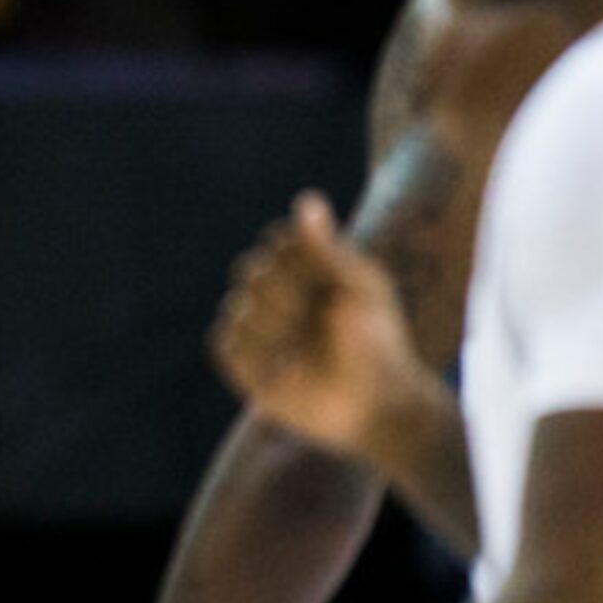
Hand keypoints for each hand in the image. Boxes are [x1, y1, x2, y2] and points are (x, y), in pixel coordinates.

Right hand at [210, 192, 411, 460]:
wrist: (375, 405)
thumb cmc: (378, 343)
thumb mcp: (360, 289)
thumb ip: (327, 248)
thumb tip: (306, 198)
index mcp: (305, 267)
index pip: (276, 241)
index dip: (298, 262)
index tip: (330, 286)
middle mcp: (277, 292)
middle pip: (251, 270)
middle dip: (286, 297)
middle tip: (318, 323)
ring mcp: (258, 328)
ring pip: (236, 307)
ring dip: (272, 330)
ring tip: (305, 354)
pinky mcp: (245, 364)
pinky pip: (223, 342)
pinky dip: (251, 352)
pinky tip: (283, 368)